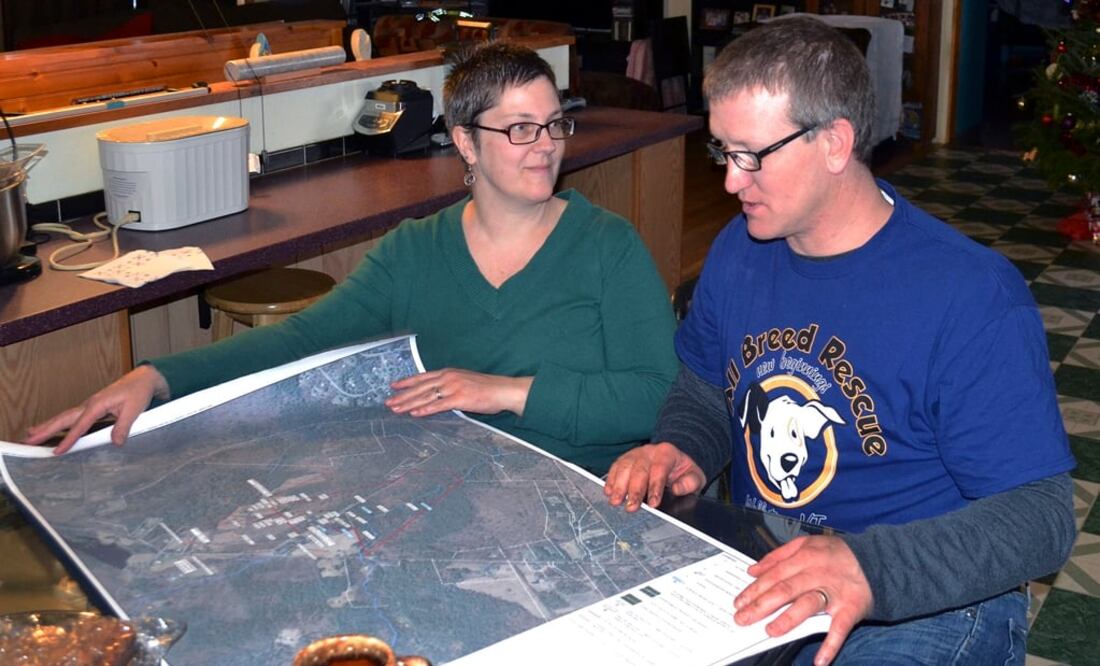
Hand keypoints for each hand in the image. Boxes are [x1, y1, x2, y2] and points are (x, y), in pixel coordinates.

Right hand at [23, 365, 169, 454]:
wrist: (143, 379)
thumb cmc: (138, 392)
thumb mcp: (134, 409)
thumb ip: (124, 426)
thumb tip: (115, 442)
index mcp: (98, 404)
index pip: (80, 425)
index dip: (68, 439)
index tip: (57, 451)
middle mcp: (90, 404)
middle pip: (63, 418)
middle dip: (45, 430)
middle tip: (28, 440)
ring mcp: (90, 405)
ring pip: (65, 417)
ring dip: (48, 426)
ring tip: (31, 435)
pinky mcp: (93, 408)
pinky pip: (72, 417)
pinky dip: (59, 423)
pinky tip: (52, 429)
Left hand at [385, 369, 532, 417]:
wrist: (504, 390)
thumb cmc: (487, 388)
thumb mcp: (465, 381)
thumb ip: (450, 386)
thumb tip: (438, 394)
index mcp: (449, 373)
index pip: (423, 377)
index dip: (407, 381)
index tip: (393, 385)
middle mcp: (448, 378)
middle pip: (420, 387)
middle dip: (403, 395)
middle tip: (388, 402)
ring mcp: (453, 387)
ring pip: (426, 396)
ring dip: (409, 403)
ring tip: (396, 409)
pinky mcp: (460, 399)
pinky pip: (438, 405)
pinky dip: (425, 410)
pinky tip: (414, 414)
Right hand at [604, 442, 705, 511]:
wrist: (674, 459)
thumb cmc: (683, 470)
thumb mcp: (695, 476)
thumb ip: (690, 482)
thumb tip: (677, 489)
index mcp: (667, 453)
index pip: (659, 469)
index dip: (655, 487)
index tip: (653, 504)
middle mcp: (649, 451)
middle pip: (639, 469)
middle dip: (634, 490)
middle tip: (630, 507)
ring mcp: (635, 454)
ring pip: (624, 467)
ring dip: (619, 486)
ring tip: (615, 501)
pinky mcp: (625, 460)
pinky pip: (615, 467)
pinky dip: (611, 480)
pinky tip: (608, 492)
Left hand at [734, 535, 871, 665]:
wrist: (878, 561)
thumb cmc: (838, 554)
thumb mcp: (807, 544)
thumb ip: (778, 556)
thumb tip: (754, 570)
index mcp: (805, 558)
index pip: (774, 575)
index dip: (755, 590)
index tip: (739, 602)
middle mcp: (818, 574)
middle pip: (785, 590)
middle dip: (761, 605)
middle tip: (743, 619)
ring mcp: (835, 592)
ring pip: (808, 605)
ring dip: (788, 619)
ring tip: (770, 631)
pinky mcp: (851, 608)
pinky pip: (839, 628)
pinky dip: (830, 645)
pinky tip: (819, 661)